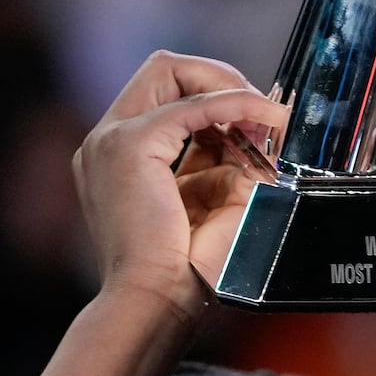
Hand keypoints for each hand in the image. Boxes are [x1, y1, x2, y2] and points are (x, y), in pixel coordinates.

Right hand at [74, 51, 287, 322]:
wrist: (154, 305)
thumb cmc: (182, 272)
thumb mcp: (208, 202)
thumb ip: (221, 162)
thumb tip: (261, 127)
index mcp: (118, 159)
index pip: (164, 95)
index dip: (214, 94)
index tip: (256, 120)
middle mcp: (105, 142)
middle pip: (163, 70)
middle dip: (220, 78)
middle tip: (264, 111)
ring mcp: (111, 140)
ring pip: (170, 70)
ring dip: (229, 89)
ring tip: (270, 120)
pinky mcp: (131, 146)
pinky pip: (195, 104)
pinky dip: (237, 103)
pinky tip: (268, 117)